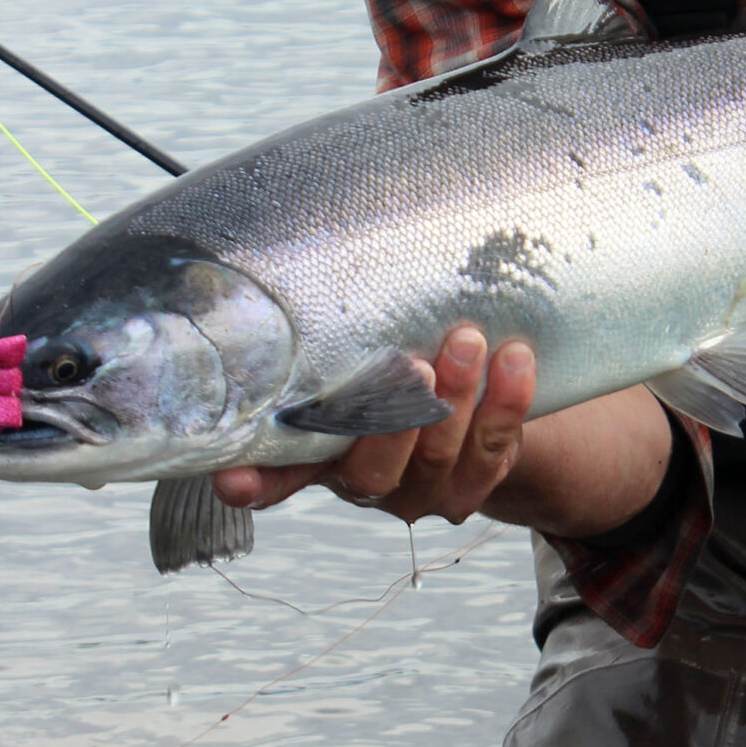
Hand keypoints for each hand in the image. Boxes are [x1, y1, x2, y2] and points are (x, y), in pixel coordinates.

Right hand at [211, 325, 673, 539]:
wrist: (472, 403)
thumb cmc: (398, 361)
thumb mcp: (360, 351)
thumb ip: (334, 334)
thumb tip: (301, 255)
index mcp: (318, 450)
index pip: (275, 474)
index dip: (254, 481)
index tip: (231, 479)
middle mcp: (363, 479)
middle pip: (372, 469)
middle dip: (395, 416)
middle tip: (413, 361)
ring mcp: (420, 490)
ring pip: (437, 457)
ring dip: (456, 397)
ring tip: (468, 340)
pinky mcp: (473, 486)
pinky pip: (493, 452)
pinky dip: (506, 404)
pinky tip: (515, 360)